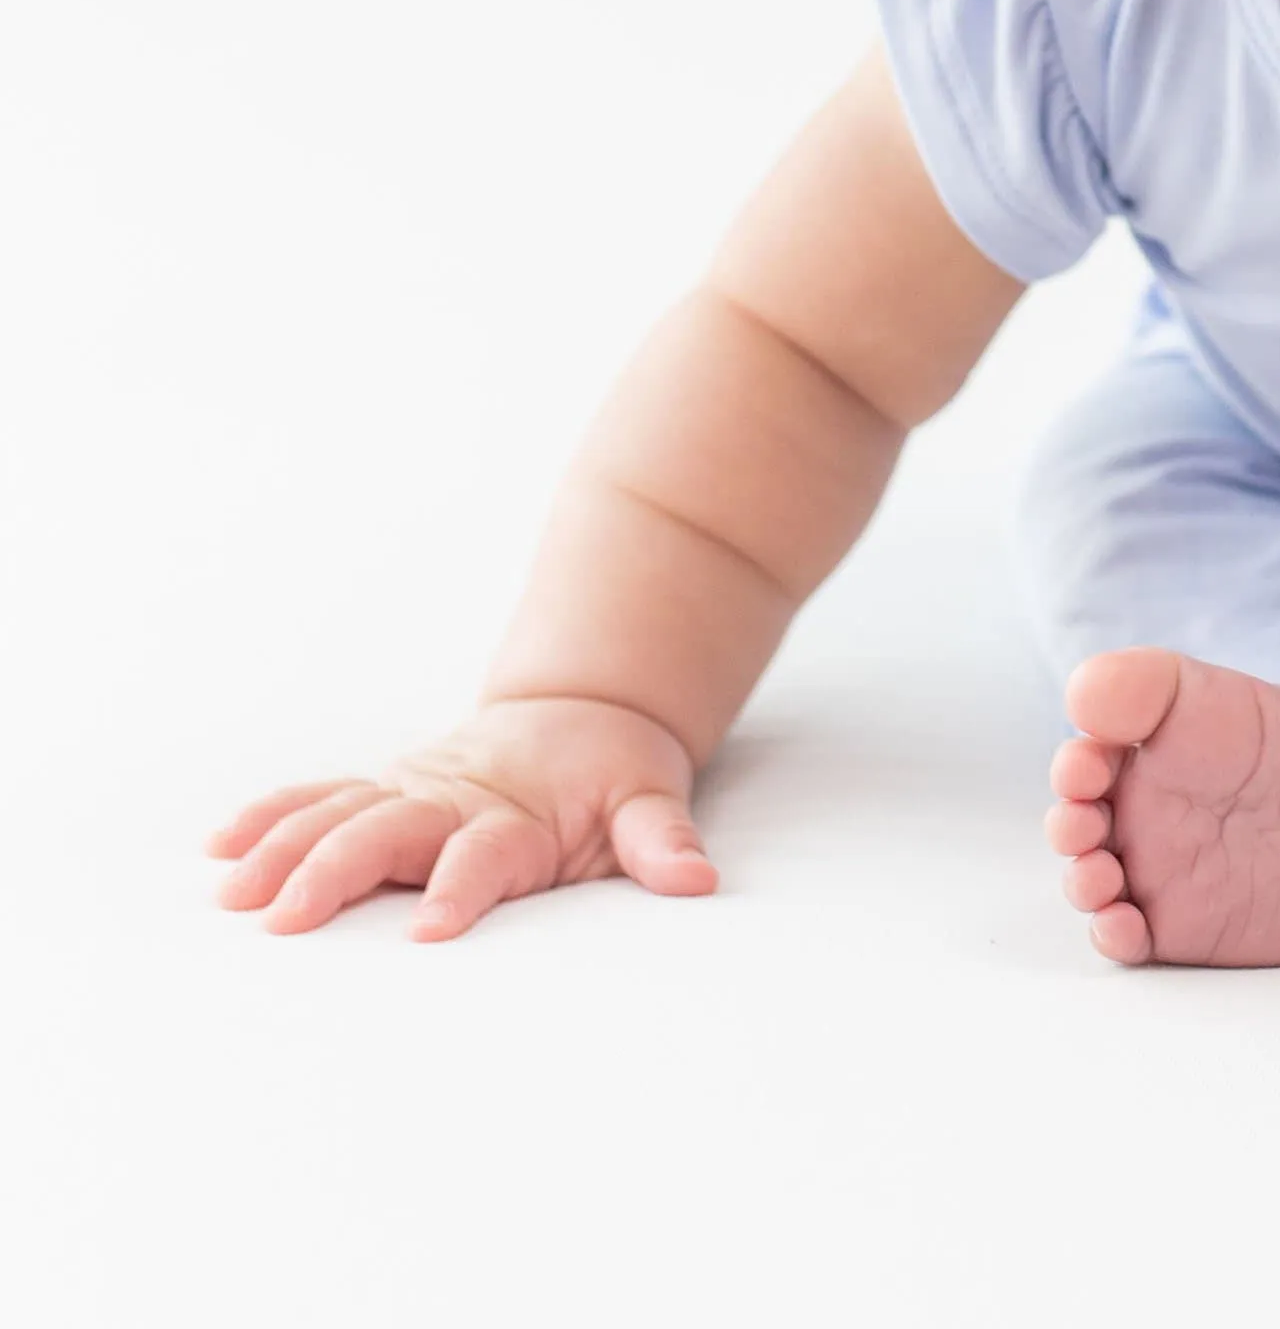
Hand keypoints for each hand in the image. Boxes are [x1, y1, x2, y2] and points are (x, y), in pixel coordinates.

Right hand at [204, 695, 716, 941]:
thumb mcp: (651, 798)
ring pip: (339, 814)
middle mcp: (453, 800)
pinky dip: (272, 816)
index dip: (460, 888)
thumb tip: (697, 878)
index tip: (429, 930)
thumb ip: (662, 839)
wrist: (584, 709)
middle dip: (336, 873)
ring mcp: (411, 790)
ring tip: (235, 892)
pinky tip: (222, 845)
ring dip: (284, 849)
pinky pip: (320, 798)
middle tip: (288, 918)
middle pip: (388, 831)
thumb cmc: (613, 772)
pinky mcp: (385, 788)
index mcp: (518, 816)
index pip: (485, 854)